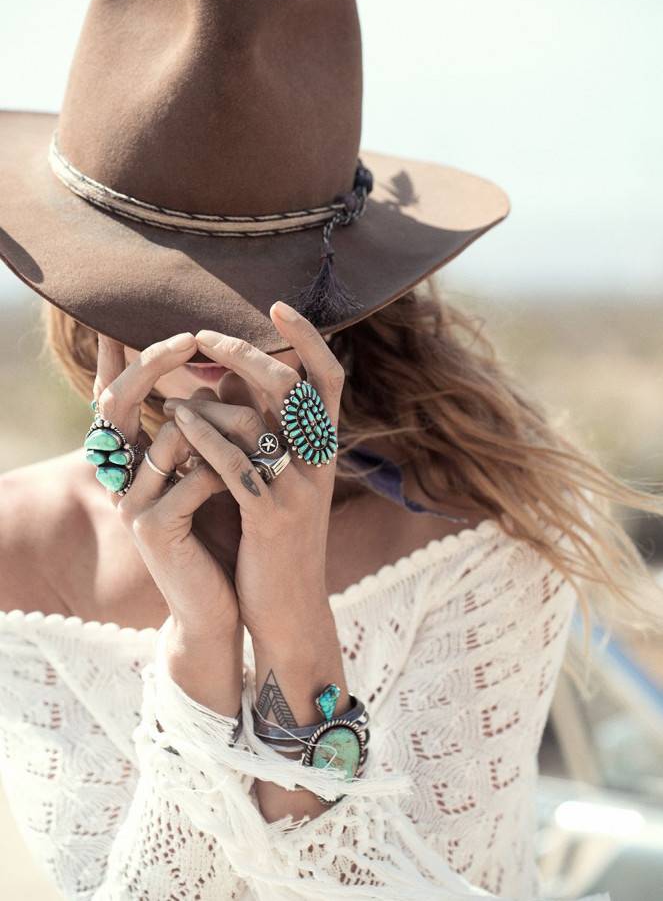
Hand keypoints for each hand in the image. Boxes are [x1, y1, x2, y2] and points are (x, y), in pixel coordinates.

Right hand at [93, 331, 239, 636]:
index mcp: (135, 460)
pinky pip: (196, 478)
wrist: (222, 606)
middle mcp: (123, 477)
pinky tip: (252, 480)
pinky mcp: (153, 530)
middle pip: (116, 400)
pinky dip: (231, 470)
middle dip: (153, 363)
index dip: (125, 356)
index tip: (163, 318)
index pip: (114, 394)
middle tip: (194, 336)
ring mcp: (134, 503)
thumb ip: (219, 426)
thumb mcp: (222, 472)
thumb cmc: (225, 534)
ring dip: (221, 426)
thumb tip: (232, 371)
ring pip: (172, 434)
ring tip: (256, 431)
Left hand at [168, 301, 344, 640]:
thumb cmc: (273, 538)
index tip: (277, 305)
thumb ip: (260, 426)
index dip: (309, 338)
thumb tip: (232, 373)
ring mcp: (298, 490)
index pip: (330, 378)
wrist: (288, 609)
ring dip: (211, 398)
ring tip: (173, 388)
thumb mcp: (276, 477)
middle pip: (292, 388)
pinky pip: (235, 463)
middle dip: (247, 354)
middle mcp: (319, 463)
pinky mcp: (270, 517)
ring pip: (259, 422)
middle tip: (205, 336)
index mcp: (324, 449)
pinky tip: (176, 422)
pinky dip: (203, 436)